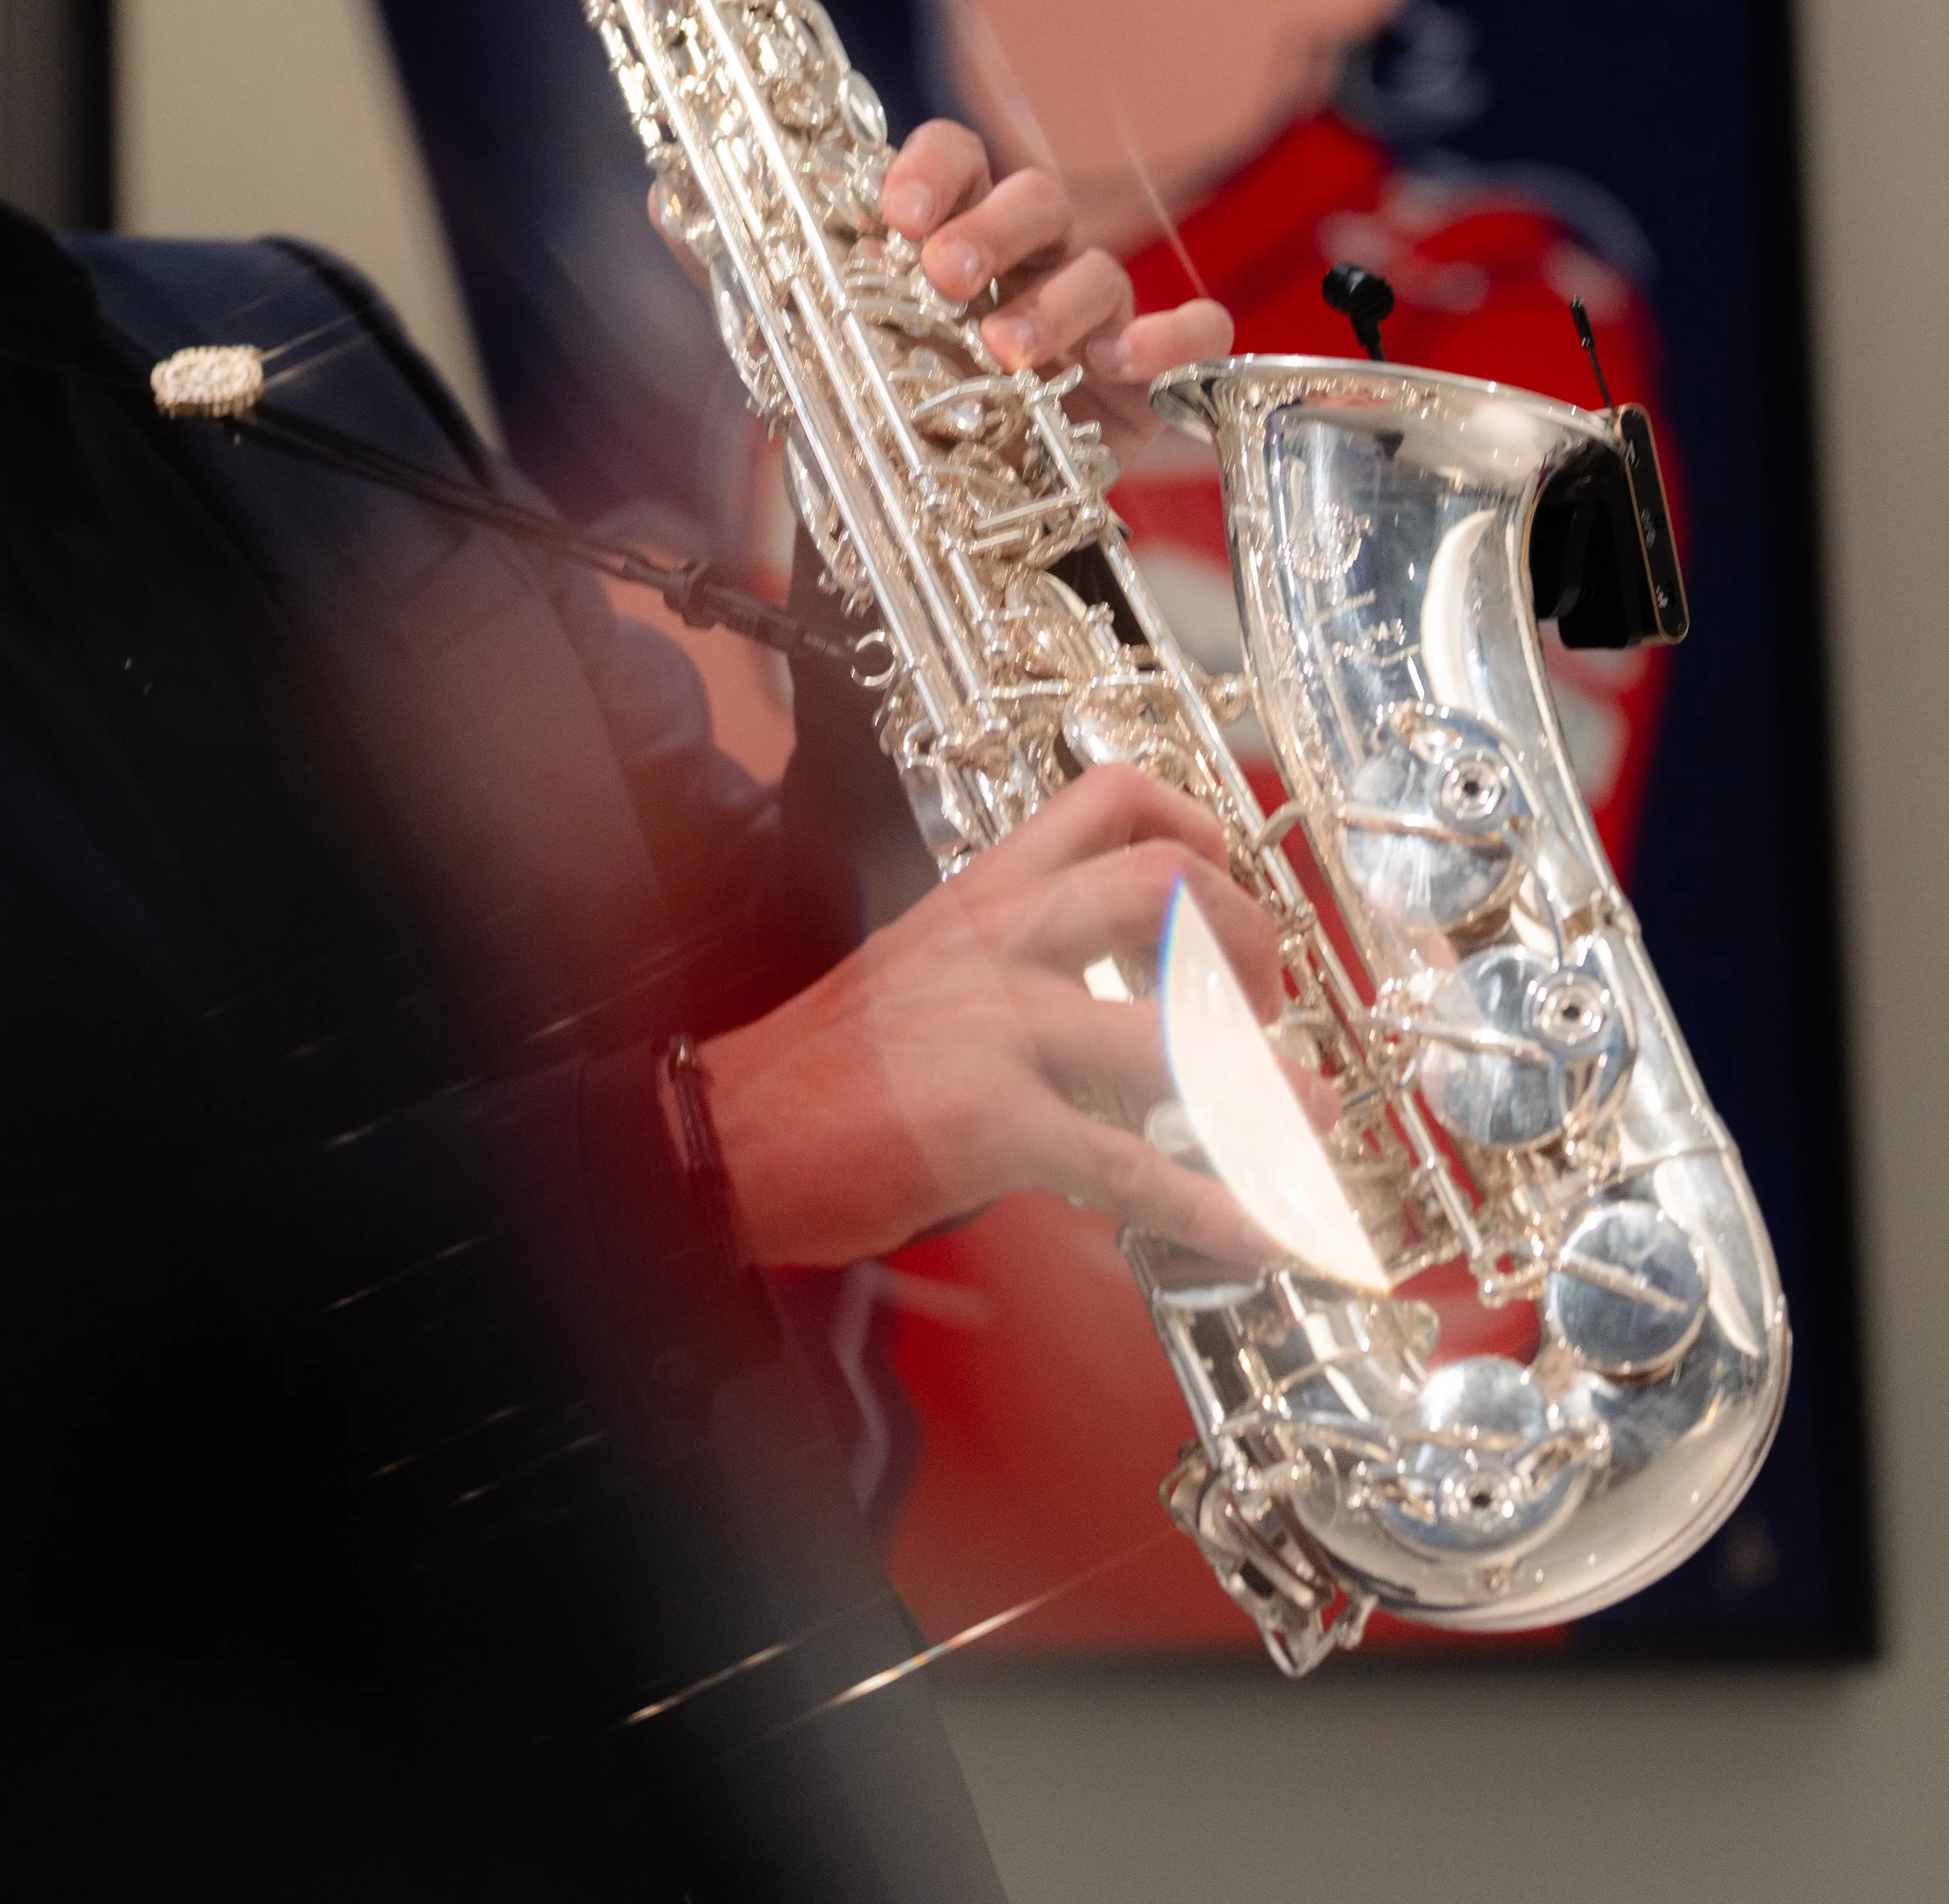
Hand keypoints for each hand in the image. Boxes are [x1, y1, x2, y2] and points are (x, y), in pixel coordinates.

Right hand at [690, 767, 1291, 1270]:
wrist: (724, 1132)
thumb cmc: (819, 1069)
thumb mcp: (922, 969)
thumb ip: (1013, 962)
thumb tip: (1113, 993)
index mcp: (981, 895)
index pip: (1108, 801)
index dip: (1199, 823)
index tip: (1236, 871)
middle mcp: (997, 941)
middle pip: (1164, 886)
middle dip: (1250, 938)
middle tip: (1270, 1000)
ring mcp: (994, 1029)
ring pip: (1165, 1028)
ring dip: (1262, 1079)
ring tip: (1307, 1114)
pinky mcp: (987, 1123)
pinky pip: (1126, 1164)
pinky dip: (1211, 1203)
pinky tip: (1259, 1230)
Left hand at [878, 120, 1232, 469]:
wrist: (984, 523)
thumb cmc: (927, 433)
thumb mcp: (877, 378)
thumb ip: (865, 323)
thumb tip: (852, 267)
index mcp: (964, 241)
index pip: (962, 161)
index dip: (934, 170)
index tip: (902, 215)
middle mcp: (1037, 263)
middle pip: (1038, 198)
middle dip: (990, 230)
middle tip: (948, 276)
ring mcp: (1099, 315)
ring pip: (1100, 269)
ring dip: (1052, 305)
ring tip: (1006, 351)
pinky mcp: (1154, 375)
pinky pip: (1198, 331)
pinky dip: (1171, 338)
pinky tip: (1119, 361)